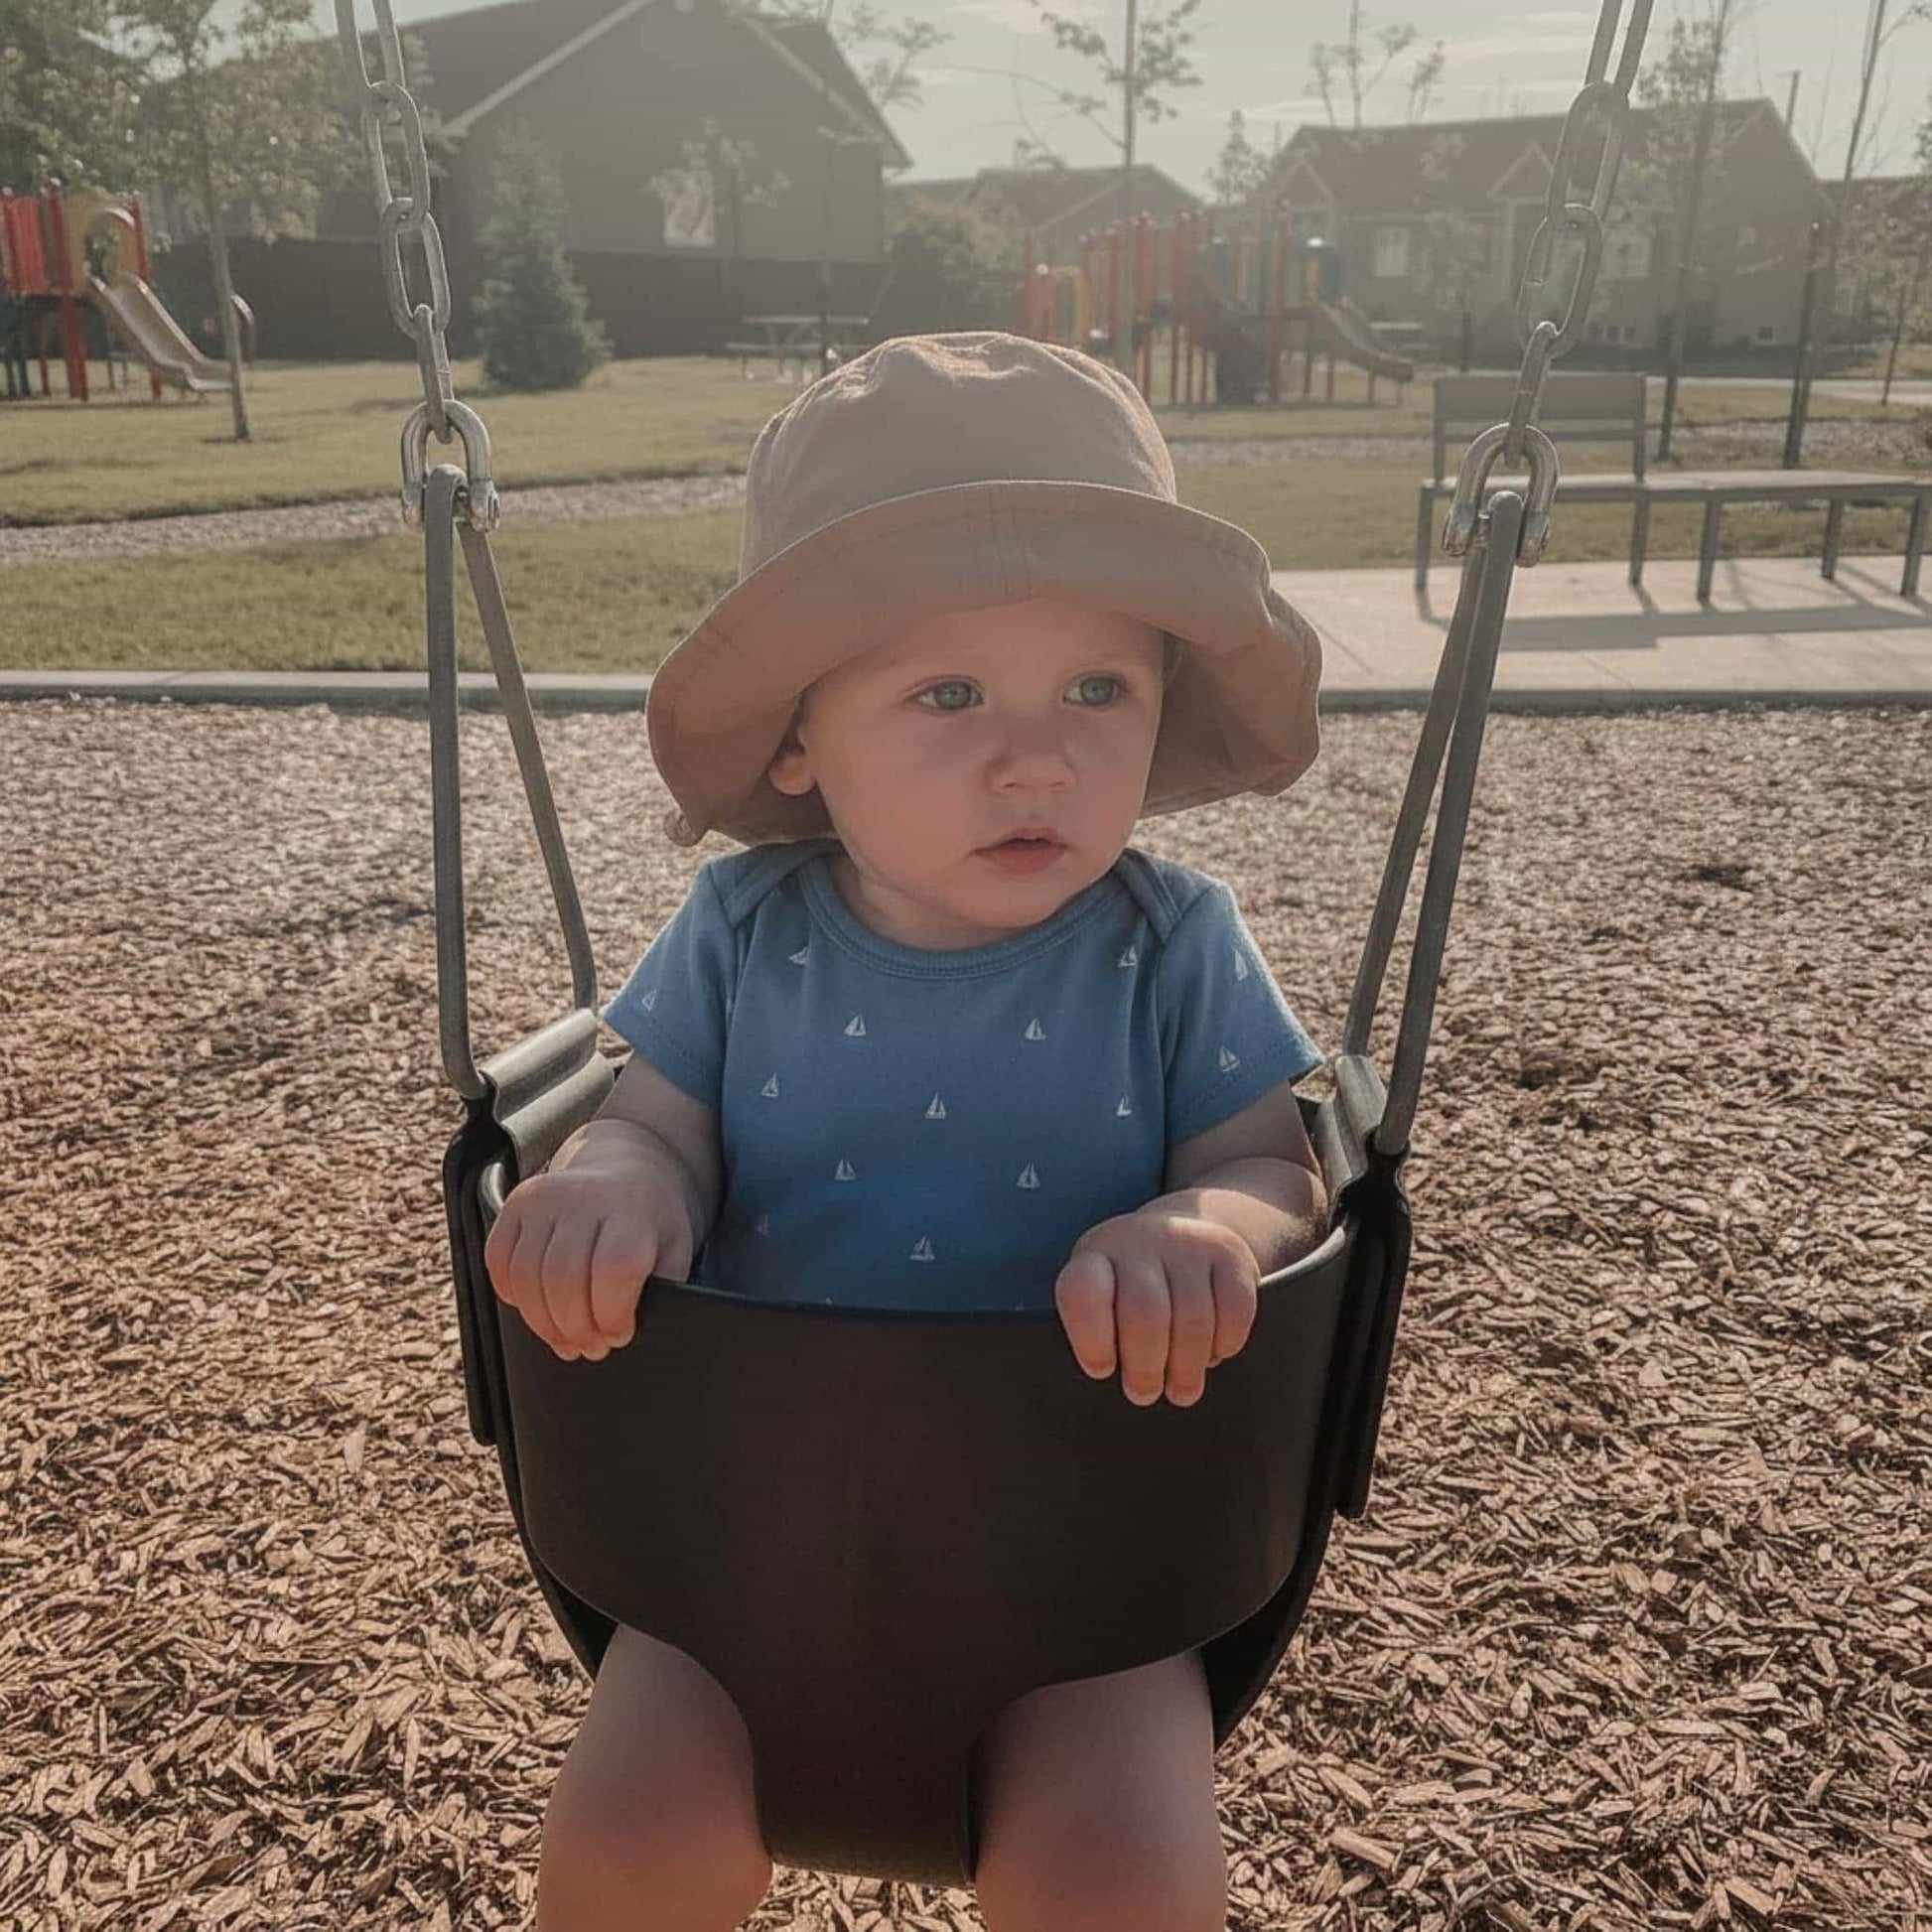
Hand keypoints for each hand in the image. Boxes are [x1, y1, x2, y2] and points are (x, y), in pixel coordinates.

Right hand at [482, 1164, 692, 1363]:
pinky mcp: (515, 1204)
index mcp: (632, 1208)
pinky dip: (514, 1297)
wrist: (626, 1169)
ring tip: (567, 1340)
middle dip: (576, 1329)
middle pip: (564, 1280)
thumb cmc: (650, 1222)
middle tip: (592, 1348)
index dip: (612, 1315)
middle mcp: (584, 1196)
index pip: (614, 1269)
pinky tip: (539, 1310)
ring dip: (544, 1324)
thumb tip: (629, 1334)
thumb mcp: (673, 1249)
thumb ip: (659, 1288)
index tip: (620, 1334)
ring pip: (527, 1277)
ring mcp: (543, 1197)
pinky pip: (499, 1262)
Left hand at [1053, 1206, 1259, 1407]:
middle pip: (1145, 1314)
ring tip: (1180, 1391)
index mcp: (1095, 1256)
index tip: (1102, 1369)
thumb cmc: (1128, 1290)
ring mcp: (1187, 1243)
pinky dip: (1226, 1344)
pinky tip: (1214, 1354)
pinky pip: (1235, 1311)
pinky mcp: (1230, 1253)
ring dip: (1187, 1369)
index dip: (1091, 1340)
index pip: (1083, 1292)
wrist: (1178, 1234)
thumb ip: (1098, 1334)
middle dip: (1145, 1368)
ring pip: (1193, 1320)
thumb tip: (1109, 1381)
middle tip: (1144, 1394)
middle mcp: (1139, 1242)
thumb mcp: (1101, 1300)